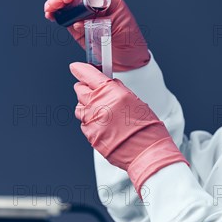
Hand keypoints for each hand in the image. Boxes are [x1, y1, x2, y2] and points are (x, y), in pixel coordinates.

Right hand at [44, 0, 150, 71]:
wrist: (130, 62)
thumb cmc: (131, 44)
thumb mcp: (118, 30)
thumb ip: (98, 24)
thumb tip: (78, 23)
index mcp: (108, 1)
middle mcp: (96, 6)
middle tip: (52, 6)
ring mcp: (87, 17)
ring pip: (68, 6)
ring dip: (56, 6)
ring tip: (49, 11)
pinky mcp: (80, 29)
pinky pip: (67, 19)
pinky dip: (58, 16)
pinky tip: (51, 16)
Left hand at [69, 61, 188, 197]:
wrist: (146, 153)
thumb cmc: (146, 128)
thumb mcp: (136, 101)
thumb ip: (118, 90)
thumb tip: (109, 84)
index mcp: (111, 92)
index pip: (88, 75)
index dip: (80, 70)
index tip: (75, 68)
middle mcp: (98, 104)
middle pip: (80, 90)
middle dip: (85, 89)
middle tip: (94, 92)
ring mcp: (92, 121)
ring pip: (79, 108)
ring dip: (87, 107)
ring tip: (103, 113)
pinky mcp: (90, 135)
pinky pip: (84, 124)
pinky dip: (91, 123)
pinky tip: (105, 127)